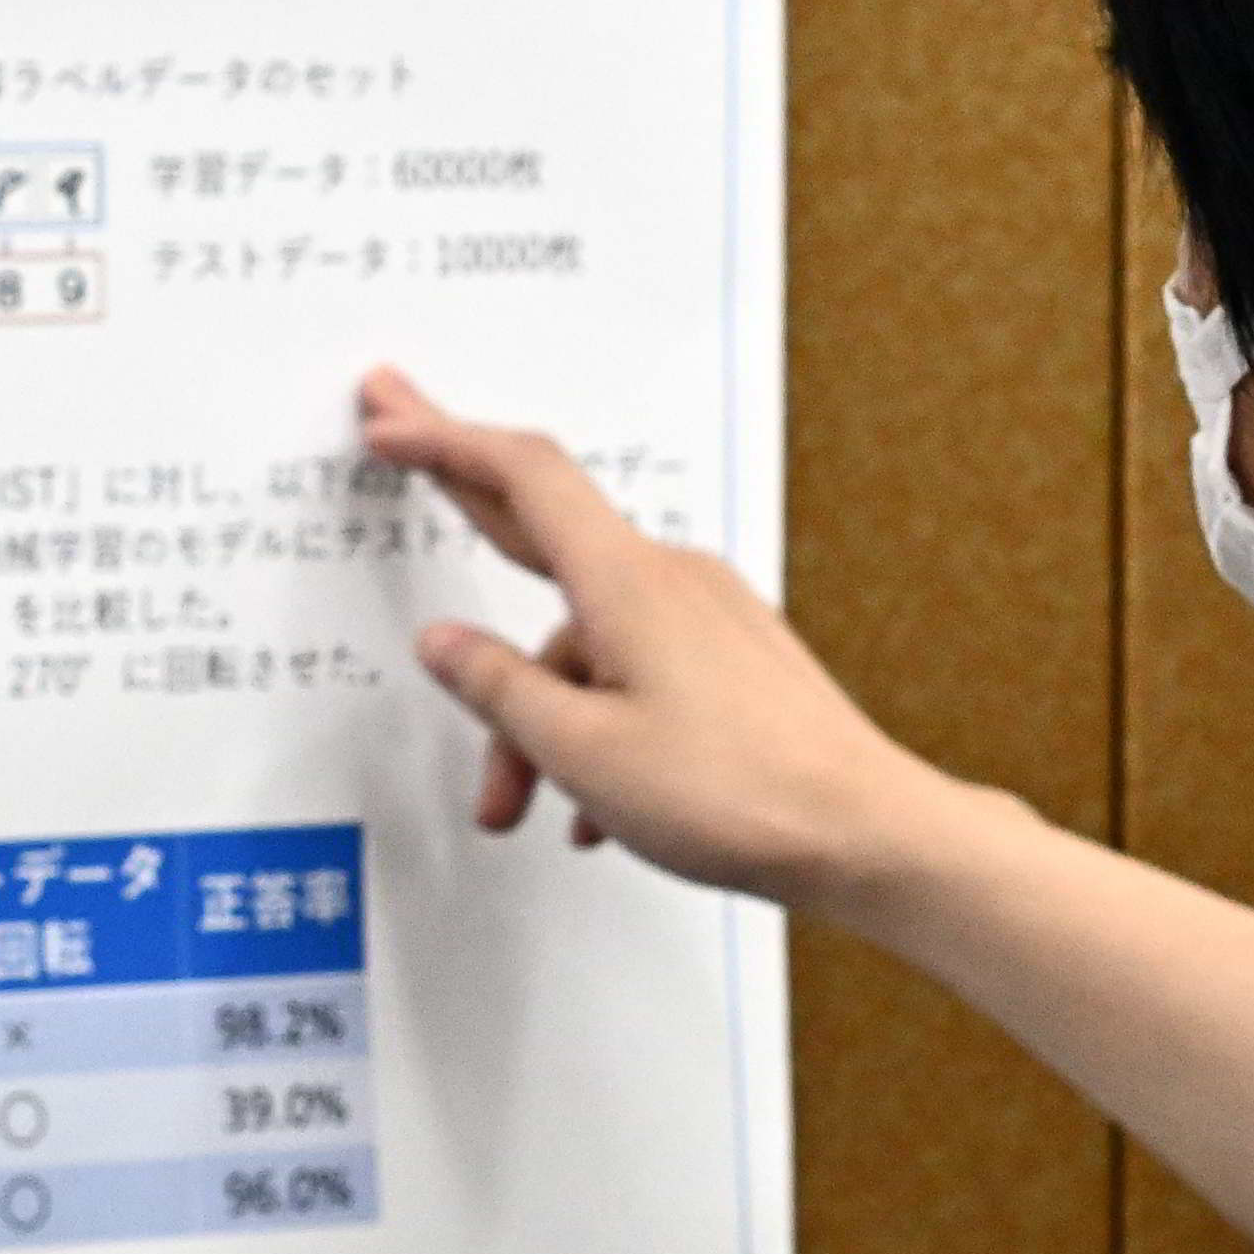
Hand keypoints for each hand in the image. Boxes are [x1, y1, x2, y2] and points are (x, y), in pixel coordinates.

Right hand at [357, 364, 979, 918]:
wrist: (865, 833)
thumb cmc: (736, 793)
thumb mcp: (582, 750)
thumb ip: (499, 688)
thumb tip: (443, 644)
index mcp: (625, 582)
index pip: (521, 477)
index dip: (444, 442)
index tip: (388, 420)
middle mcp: (668, 579)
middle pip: (542, 521)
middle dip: (462, 497)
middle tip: (396, 444)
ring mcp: (706, 615)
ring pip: (584, 640)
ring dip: (539, 715)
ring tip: (523, 806)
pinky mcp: (731, 655)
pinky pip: (633, 667)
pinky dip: (596, 721)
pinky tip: (597, 806)